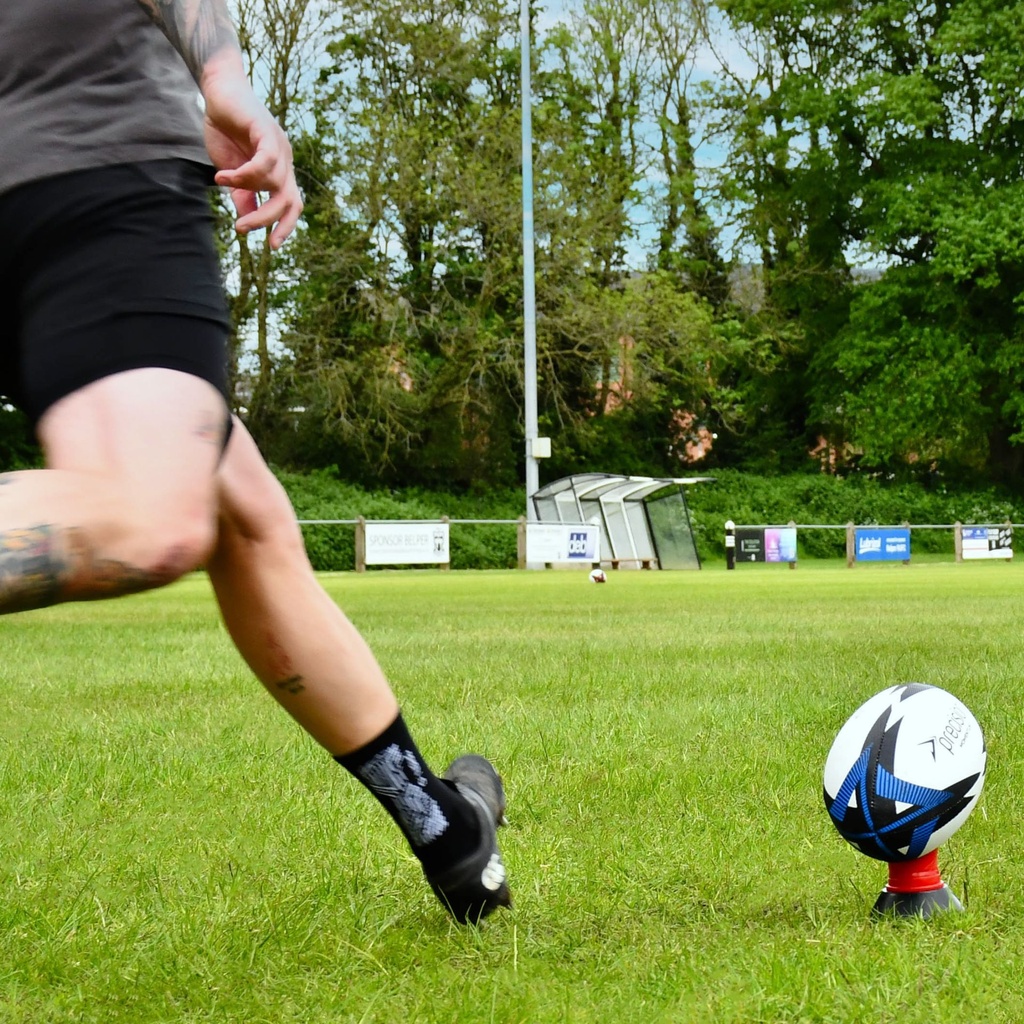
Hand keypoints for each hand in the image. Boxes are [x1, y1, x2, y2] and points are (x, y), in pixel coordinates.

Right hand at [199, 51, 302, 248]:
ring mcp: (279, 146)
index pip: (293, 205)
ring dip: (246, 189)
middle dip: (270, 219)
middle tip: (243, 228)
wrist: (218, 90)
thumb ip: (241, 195)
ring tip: (221, 182)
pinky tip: (223, 175)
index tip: (272, 246)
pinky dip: (245, 174)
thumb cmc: (226, 129)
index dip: (286, 226)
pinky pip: (265, 162)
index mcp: (280, 171)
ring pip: (273, 182)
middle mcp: (285, 160)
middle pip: (290, 200)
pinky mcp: (267, 131)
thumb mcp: (232, 171)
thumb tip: (245, 220)